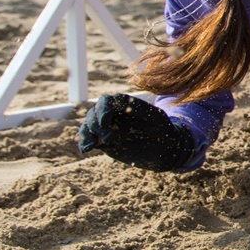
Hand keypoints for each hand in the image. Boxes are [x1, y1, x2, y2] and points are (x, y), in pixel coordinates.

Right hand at [78, 93, 194, 170]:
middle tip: (108, 138)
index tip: (105, 121)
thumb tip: (119, 101)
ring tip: (92, 145)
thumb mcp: (156, 117)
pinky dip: (85, 142)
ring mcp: (107, 128)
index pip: (106, 101)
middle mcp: (114, 114)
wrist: (165, 149)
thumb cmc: (164, 129)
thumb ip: (139, 108)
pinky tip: (86, 149)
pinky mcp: (103, 141)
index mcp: (125, 105)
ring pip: (89, 125)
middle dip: (96, 123)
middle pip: (94, 113)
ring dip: (86, 133)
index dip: (102, 109)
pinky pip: (89, 139)